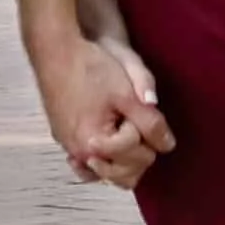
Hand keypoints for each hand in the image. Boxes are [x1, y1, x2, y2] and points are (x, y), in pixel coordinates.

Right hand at [30, 14, 176, 187]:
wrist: (56, 50)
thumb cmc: (91, 67)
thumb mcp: (128, 93)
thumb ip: (151, 123)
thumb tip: (167, 145)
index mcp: (95, 145)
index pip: (140, 156)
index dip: (147, 131)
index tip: (136, 108)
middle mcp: (79, 154)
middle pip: (125, 175)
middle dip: (139, 152)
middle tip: (137, 123)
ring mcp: (68, 148)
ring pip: (106, 173)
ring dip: (122, 159)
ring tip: (127, 131)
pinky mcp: (63, 138)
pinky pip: (88, 163)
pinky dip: (103, 157)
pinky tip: (109, 143)